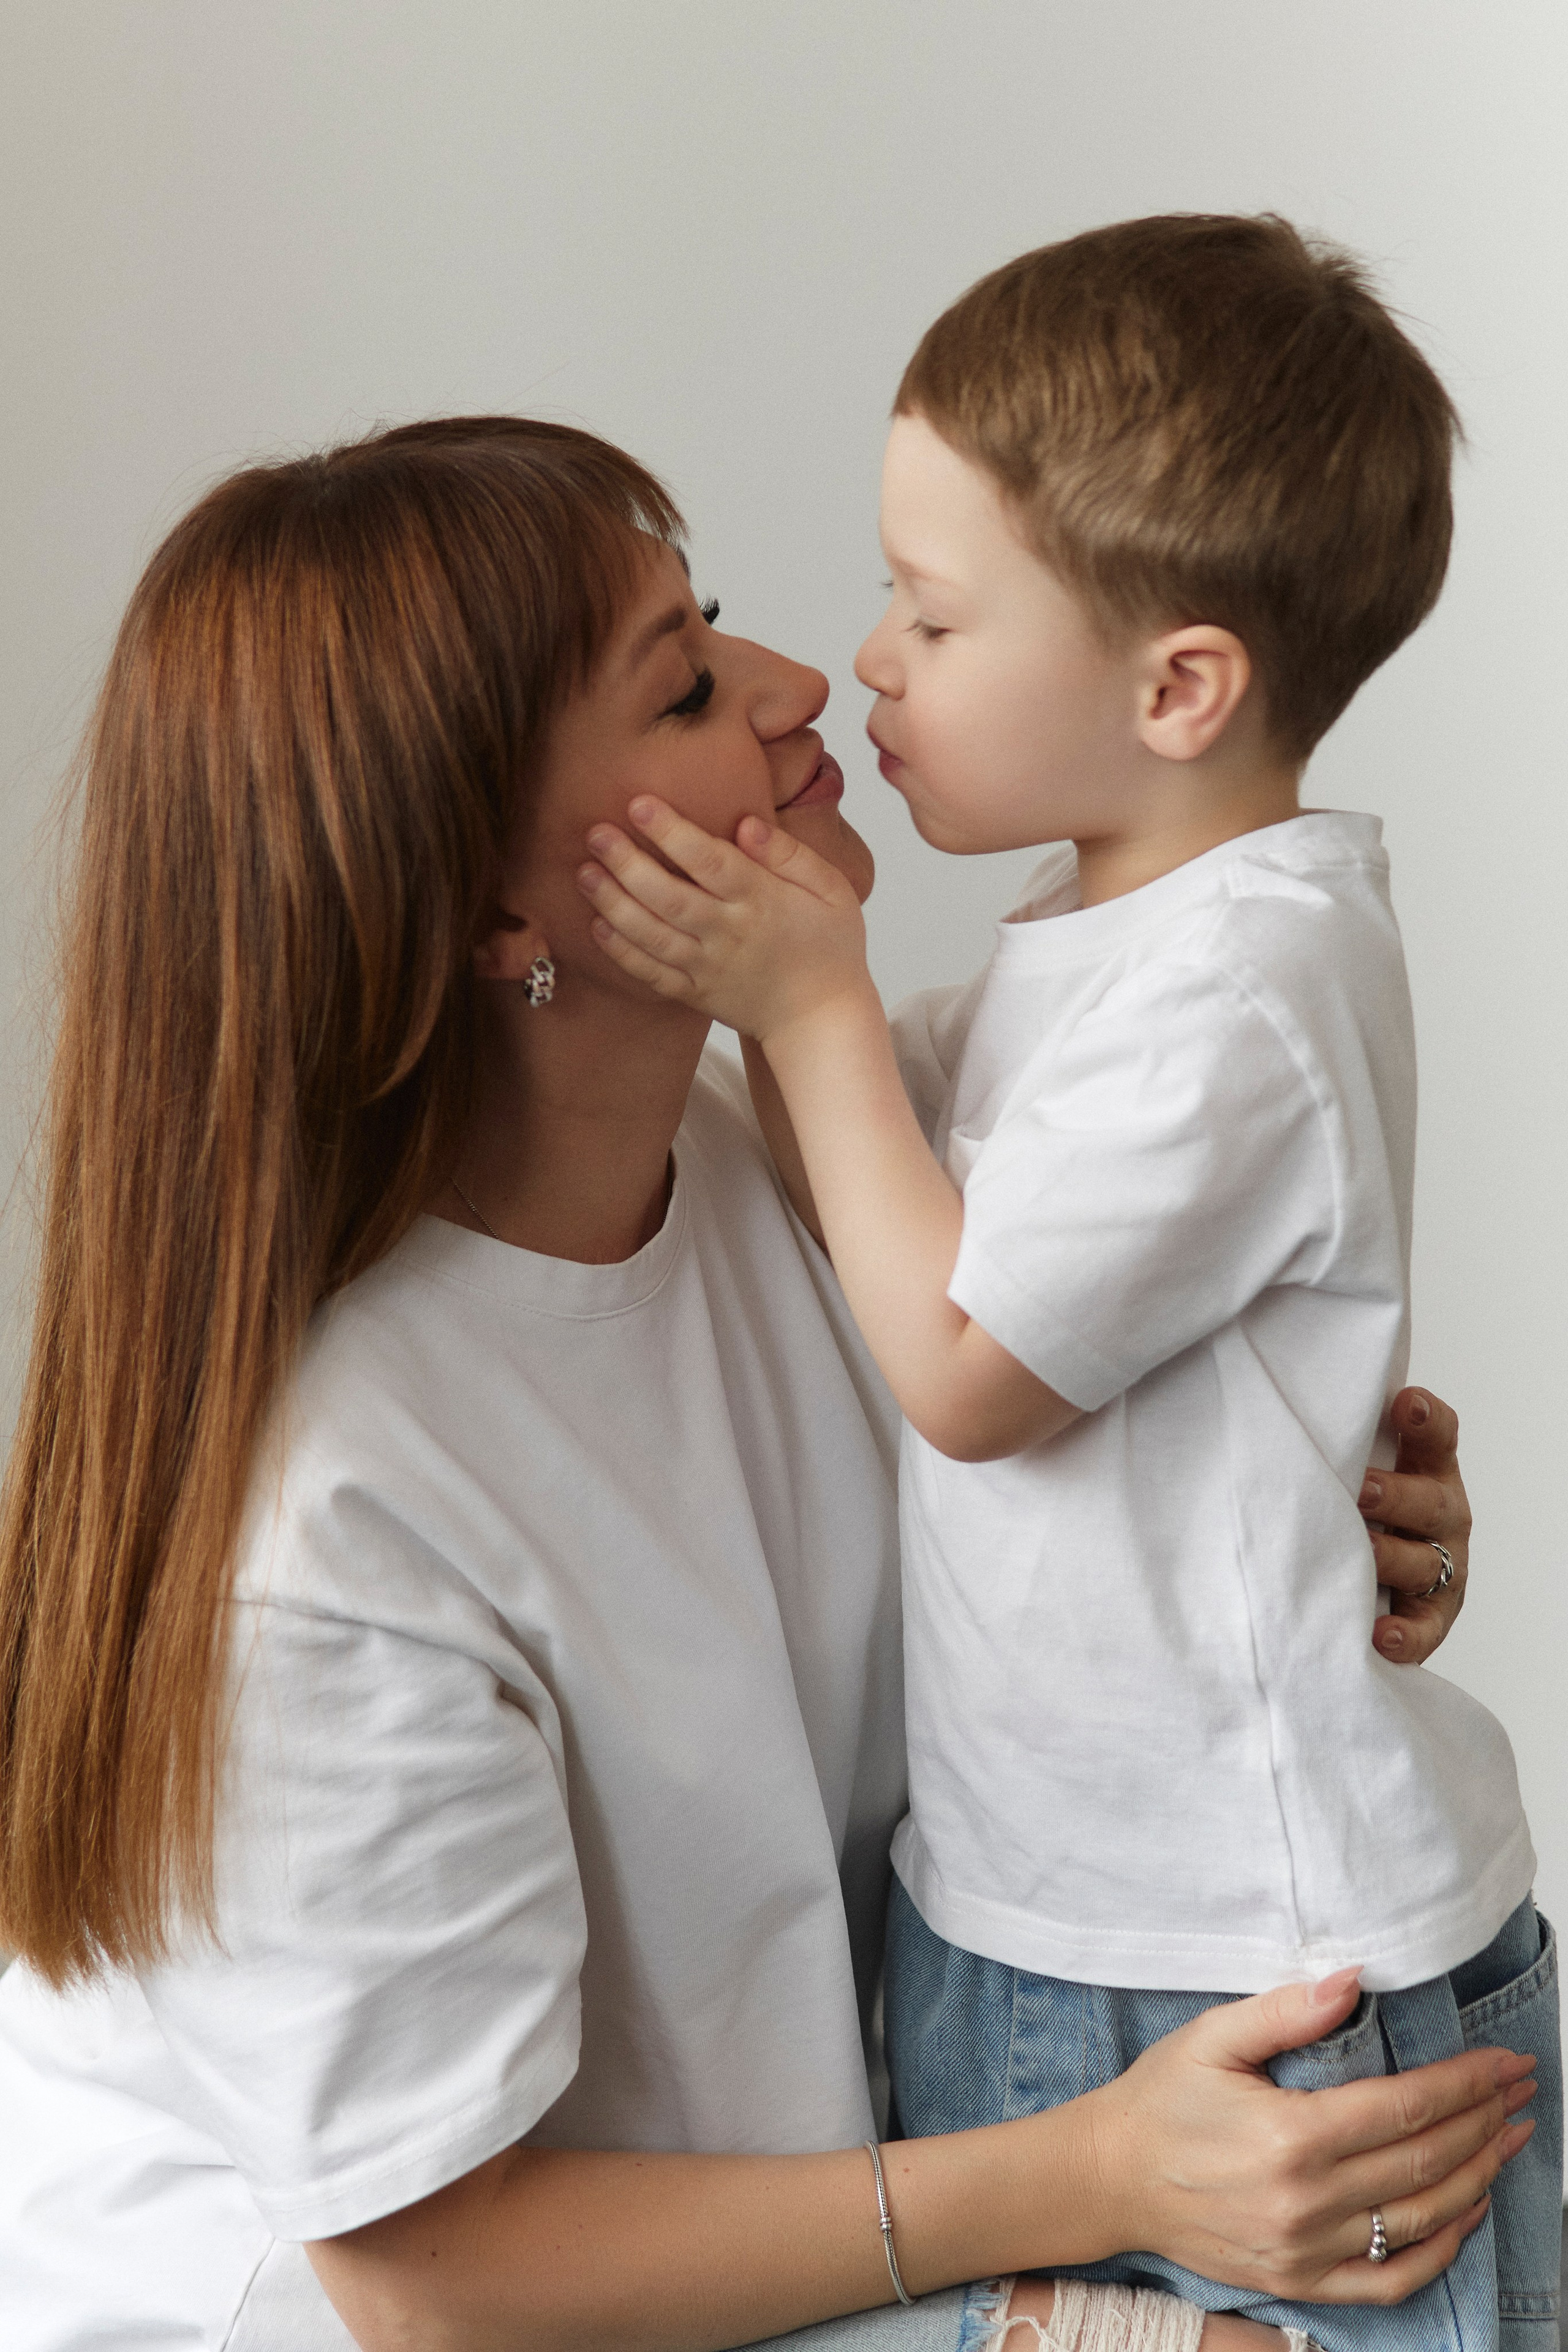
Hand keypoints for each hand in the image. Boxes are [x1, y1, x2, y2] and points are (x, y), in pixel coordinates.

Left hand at [577, 796, 874, 1042]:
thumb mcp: (832, 890)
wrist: (822, 1019)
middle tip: (595, 833)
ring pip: (651, 935)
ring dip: (613, 904)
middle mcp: (729, 934)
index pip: (711, 861)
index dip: (672, 832)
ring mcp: (707, 968)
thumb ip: (791, 854)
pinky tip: (597, 925)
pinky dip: (622, 953)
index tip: (639, 804)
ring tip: (584, 872)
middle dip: (627, 864)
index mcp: (761, 901)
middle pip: (669, 896)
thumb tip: (746, 823)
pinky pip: (651, 975)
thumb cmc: (829, 946)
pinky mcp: (695, 995)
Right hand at [1089, 1970, 1534, 2306]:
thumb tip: (1353, 1981)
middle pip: (1427, 2160)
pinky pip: (1392, 2279)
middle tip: (1522, 2090)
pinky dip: (1441, 2250)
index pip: (1407, 2106)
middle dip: (1485, 2120)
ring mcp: (1306, 2249)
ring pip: (1421, 2219)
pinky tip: (1464, 2212)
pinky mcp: (1300, 2281)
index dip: (1466, 2082)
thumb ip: (1286, 2008)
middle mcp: (1307, 2200)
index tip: (1504, 2061)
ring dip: (1478, 2177)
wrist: (1110, 2178)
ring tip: (1508, 2140)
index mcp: (1291, 2135)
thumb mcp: (1213, 2036)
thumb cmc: (1162, 2099)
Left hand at [1361, 1387, 1469, 1663]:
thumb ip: (1338, 1438)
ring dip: (1391, 1557)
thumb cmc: (1351, 1507)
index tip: (1406, 1402)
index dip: (1426, 1420)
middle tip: (1362, 1490)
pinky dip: (1404, 1635)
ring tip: (1362, 1552)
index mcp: (1427, 1471)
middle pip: (1431, 1501)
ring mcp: (1442, 1569)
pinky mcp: (1431, 1620)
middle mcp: (1442, 1517)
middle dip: (1396, 1495)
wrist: (1369, 1582)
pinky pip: (1422, 1631)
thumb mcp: (1355, 1468)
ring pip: (1423, 1564)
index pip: (1437, 1438)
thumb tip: (1275, 1397)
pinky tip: (1380, 1635)